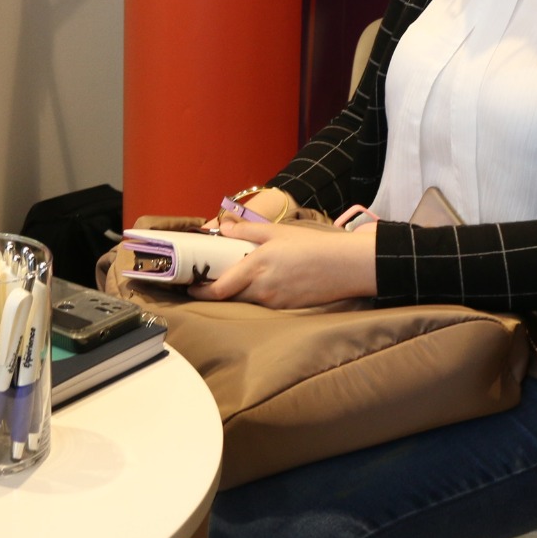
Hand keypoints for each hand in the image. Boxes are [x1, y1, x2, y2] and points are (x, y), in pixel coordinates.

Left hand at [187, 220, 375, 307]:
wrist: (346, 266)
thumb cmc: (312, 245)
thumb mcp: (277, 231)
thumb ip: (247, 230)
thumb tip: (224, 229)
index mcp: (256, 267)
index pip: (219, 289)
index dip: (200, 290)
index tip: (190, 286)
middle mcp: (262, 289)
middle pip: (229, 297)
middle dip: (216, 291)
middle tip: (208, 279)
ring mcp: (275, 302)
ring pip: (246, 301)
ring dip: (237, 292)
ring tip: (236, 276)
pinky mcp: (287, 308)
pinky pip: (263, 304)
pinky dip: (256, 295)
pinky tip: (263, 282)